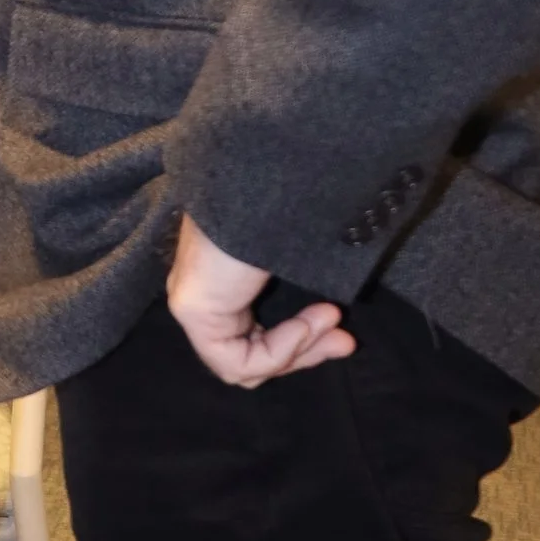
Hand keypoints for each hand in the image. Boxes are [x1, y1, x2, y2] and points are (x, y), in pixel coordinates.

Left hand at [166, 214, 352, 387]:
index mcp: (221, 275)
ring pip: (243, 363)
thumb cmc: (287, 198)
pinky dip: (279, 351)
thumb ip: (305, 282)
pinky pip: (236, 361)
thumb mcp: (299, 247)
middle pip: (248, 352)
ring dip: (298, 350)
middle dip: (305, 351)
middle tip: (348, 342)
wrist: (265, 177)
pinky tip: (305, 325)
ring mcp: (192, 301)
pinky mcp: (192, 310)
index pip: (251, 334)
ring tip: (332, 318)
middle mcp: (202, 289)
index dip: (299, 340)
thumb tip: (336, 310)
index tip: (340, 324)